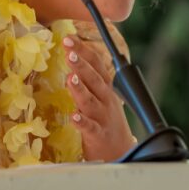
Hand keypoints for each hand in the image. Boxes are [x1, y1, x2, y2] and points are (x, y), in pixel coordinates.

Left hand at [63, 36, 135, 161]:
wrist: (119, 150)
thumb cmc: (105, 120)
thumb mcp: (100, 96)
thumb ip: (86, 80)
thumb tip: (70, 60)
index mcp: (105, 87)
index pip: (96, 64)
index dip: (83, 50)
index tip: (69, 39)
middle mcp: (105, 99)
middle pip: (94, 79)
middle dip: (82, 65)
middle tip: (70, 52)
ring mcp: (103, 117)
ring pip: (91, 101)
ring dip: (80, 89)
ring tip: (70, 78)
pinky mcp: (98, 135)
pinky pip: (90, 128)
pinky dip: (82, 122)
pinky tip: (74, 116)